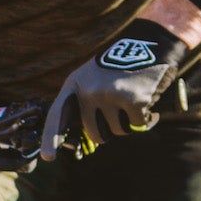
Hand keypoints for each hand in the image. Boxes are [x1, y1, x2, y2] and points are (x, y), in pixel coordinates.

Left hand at [41, 24, 184, 161]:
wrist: (152, 43)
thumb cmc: (124, 66)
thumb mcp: (96, 77)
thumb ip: (87, 101)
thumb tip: (91, 136)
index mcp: (76, 83)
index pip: (58, 114)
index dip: (51, 137)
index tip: (48, 157)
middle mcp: (88, 90)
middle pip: (95, 133)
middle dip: (110, 131)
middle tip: (121, 114)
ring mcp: (109, 94)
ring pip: (119, 131)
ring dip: (130, 122)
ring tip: (135, 99)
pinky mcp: (131, 100)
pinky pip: (138, 126)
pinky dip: (147, 118)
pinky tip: (148, 99)